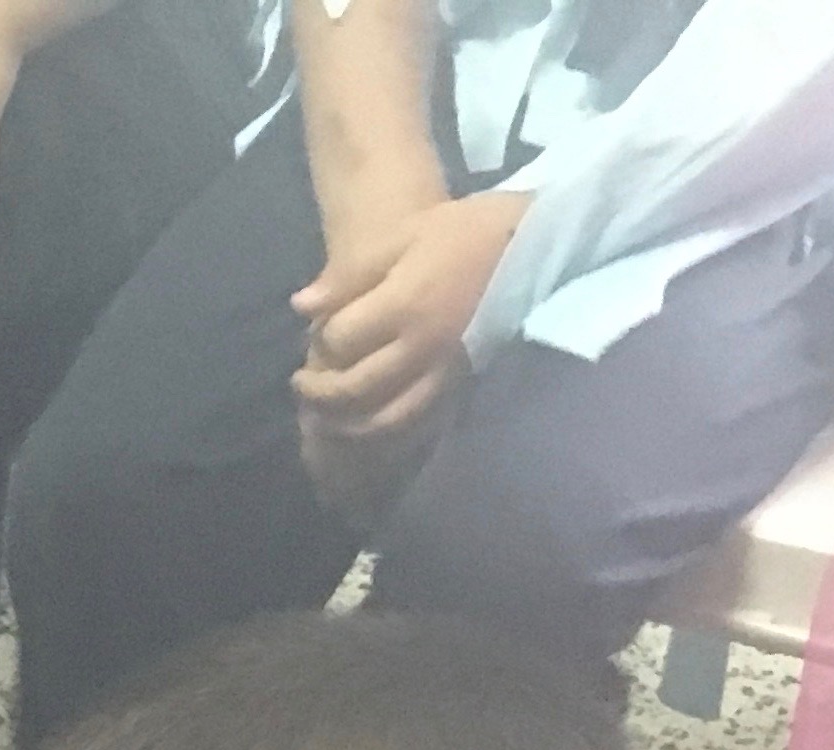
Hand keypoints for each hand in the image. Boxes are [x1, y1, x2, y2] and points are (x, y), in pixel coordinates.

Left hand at [292, 185, 531, 448]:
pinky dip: (383, 432)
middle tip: (300, 385)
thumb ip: (349, 274)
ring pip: (381, 419)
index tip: (314, 336)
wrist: (533, 246)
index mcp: (403, 304)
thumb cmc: (464, 232)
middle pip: (353, 388)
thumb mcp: (403, 235)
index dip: (320, 341)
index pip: (341, 340)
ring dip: (346, 424)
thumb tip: (300, 306)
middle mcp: (420, 347)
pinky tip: (366, 423)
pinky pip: (413, 423)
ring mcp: (441, 373)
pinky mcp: (458, 387)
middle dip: (319, 392)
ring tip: (325, 414)